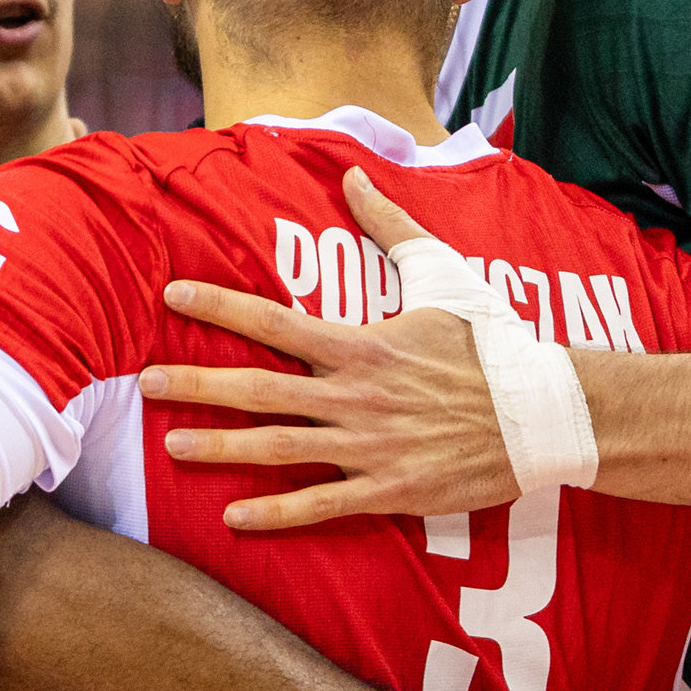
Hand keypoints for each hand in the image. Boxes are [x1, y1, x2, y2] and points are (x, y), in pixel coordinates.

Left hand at [144, 168, 522, 527]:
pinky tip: (234, 516)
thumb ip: (389, 226)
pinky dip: (276, 512)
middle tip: (144, 385)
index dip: (218, 304)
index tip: (172, 293)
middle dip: (197, 385)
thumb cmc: (492, 343)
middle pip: (259, 388)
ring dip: (221, 447)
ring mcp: (368, 446)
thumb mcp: (442, 275)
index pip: (274, 320)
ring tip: (172, 447)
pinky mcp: (389, 489)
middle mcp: (354, 394)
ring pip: (278, 448)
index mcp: (361, 342)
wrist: (546, 412)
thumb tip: (352, 173)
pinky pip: (321, 504)